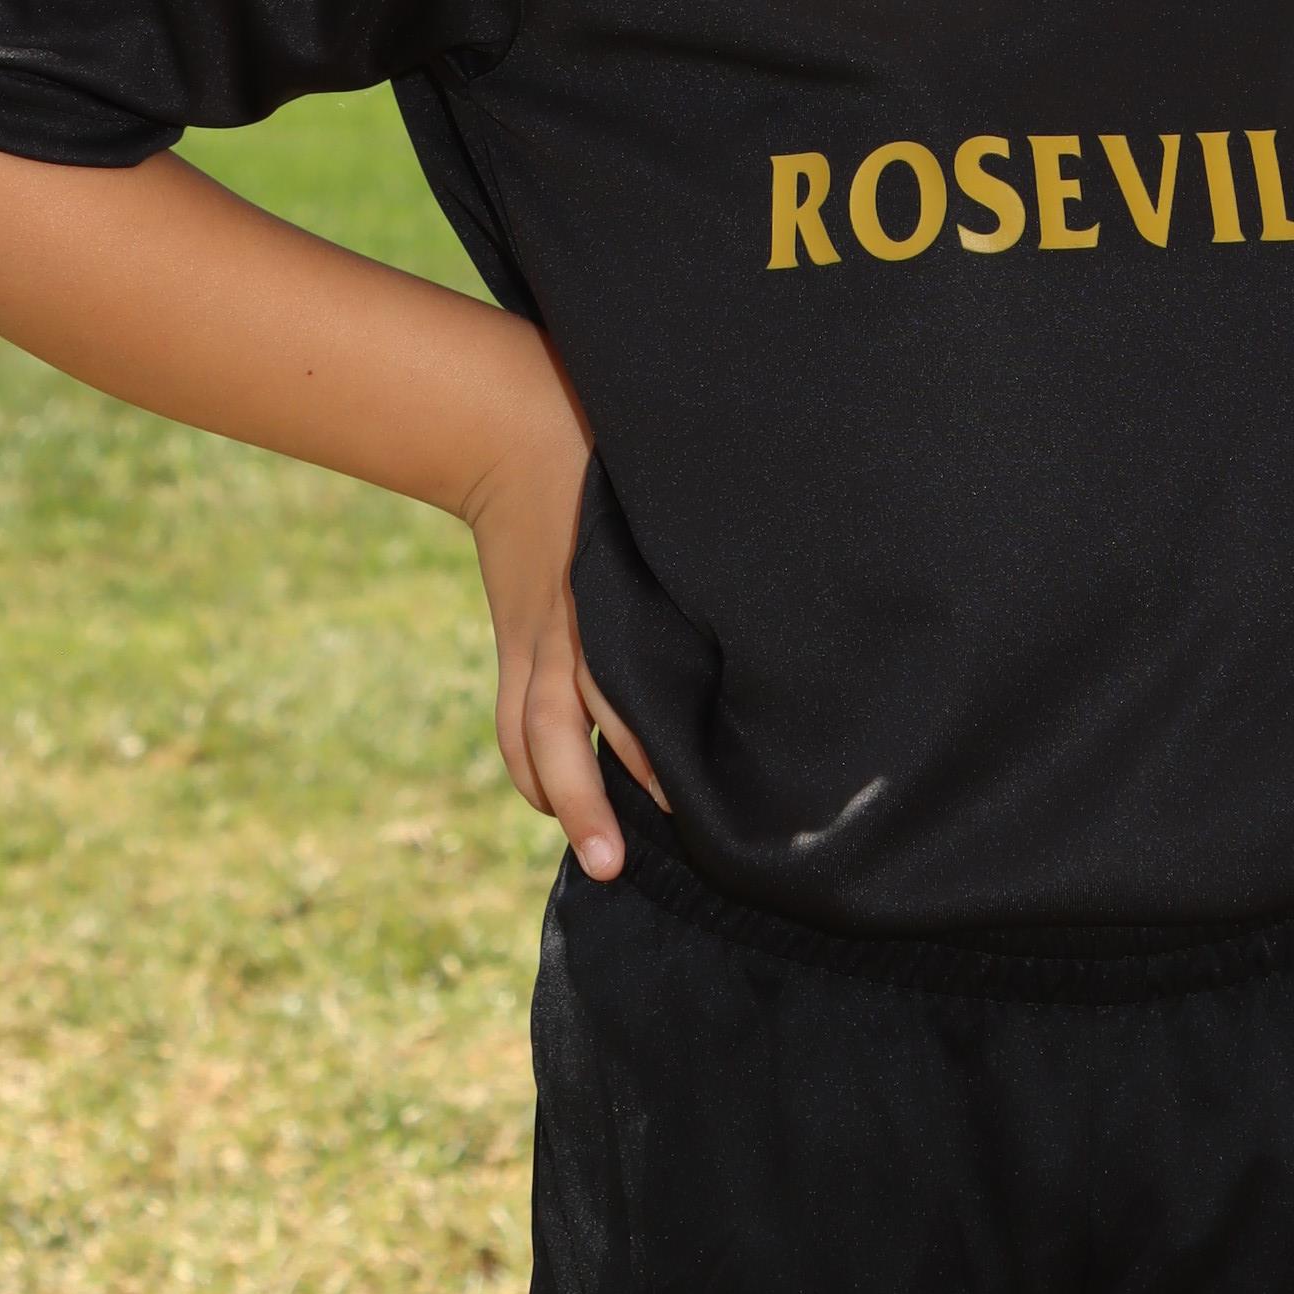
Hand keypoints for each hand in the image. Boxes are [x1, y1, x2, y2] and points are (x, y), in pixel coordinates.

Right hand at [462, 340, 660, 878]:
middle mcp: (567, 627)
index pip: (625, 690)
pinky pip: (515, 719)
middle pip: (571, 730)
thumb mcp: (668, 502)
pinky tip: (557, 804)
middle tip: (625, 863)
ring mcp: (533, 639)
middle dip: (595, 799)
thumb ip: (710, 556)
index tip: (698, 803)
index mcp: (608, 596)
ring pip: (534, 739)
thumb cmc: (608, 460)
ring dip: (561, 800)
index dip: (653, 752)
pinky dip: (532, 768)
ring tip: (601, 862)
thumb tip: (783, 598)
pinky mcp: (516, 642)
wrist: (509, 429)